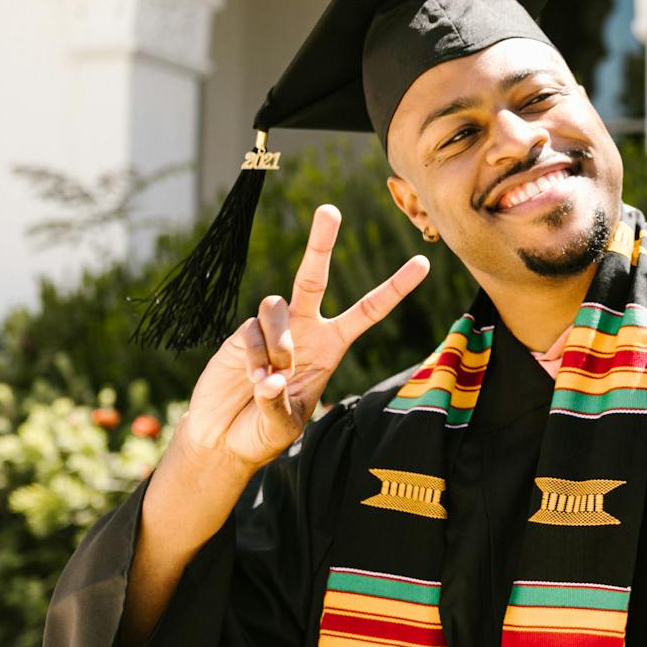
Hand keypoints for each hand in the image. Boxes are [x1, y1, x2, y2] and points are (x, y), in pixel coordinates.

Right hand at [172, 204, 428, 470]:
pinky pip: (253, 331)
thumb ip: (279, 403)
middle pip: (312, 277)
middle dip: (320, 242)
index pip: (368, 311)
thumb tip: (272, 376)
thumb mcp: (284, 425)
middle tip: (329, 209)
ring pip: (278, 306)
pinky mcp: (242, 334)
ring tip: (273, 376)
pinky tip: (252, 380)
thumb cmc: (263, 432)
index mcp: (330, 346)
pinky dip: (255, 357)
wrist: (224, 437)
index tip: (423, 263)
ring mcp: (271, 328)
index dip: (395, 288)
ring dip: (280, 342)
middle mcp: (304, 329)